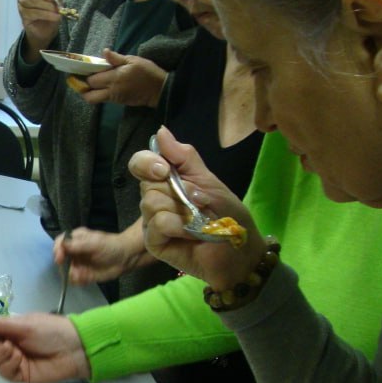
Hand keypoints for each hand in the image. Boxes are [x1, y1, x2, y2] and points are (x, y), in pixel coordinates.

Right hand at [0, 313, 90, 382]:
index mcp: (11, 330)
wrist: (74, 349)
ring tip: (12, 350)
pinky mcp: (21, 376)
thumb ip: (2, 324)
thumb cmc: (52, 330)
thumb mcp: (25, 324)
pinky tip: (17, 360)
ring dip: (0, 356)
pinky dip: (8, 366)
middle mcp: (10, 345)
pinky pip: (5, 373)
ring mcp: (15, 361)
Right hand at [16, 0, 62, 60]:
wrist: (47, 28)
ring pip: (32, 1)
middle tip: (56, 2)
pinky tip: (55, 17)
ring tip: (57, 11)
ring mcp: (21, 4)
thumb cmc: (51, 10)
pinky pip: (33, 13)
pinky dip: (46, 14)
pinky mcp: (22, 15)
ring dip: (47, 6)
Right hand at [56, 225, 150, 285]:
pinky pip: (75, 279)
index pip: (60, 243)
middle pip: (60, 258)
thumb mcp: (95, 243)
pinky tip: (85, 278)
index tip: (60, 258)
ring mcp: (78, 263)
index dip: (57, 250)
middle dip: (64, 265)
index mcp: (75, 239)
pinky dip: (78, 280)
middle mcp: (74, 251)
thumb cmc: (111, 246)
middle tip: (72, 269)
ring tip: (82, 274)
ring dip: (71, 274)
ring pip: (66, 271)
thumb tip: (62, 246)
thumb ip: (78, 245)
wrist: (126, 258)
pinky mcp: (83, 274)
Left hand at [76, 50, 165, 108]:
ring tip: (90, 83)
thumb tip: (104, 52)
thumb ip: (116, 58)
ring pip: (95, 100)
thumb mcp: (133, 60)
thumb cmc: (147, 72)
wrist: (159, 89)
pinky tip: (102, 85)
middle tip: (83, 79)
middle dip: (84, 88)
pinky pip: (104, 99)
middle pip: (89, 95)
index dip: (86, 75)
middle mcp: (112, 90)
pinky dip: (99, 93)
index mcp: (115, 78)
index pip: (92, 80)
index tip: (84, 70)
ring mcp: (114, 98)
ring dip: (90, 93)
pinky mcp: (118, 102)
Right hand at [129, 125, 262, 289]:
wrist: (240, 251)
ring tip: (198, 221)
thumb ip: (185, 157)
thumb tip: (160, 131)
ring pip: (150, 203)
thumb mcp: (210, 181)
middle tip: (199, 203)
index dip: (147, 163)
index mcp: (167, 181)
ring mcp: (152, 221)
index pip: (141, 163)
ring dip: (180, 210)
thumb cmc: (229, 216)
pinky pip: (157, 224)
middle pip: (147, 184)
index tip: (164, 170)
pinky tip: (190, 234)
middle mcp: (155, 199)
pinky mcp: (154, 242)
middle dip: (177, 192)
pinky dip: (177, 226)